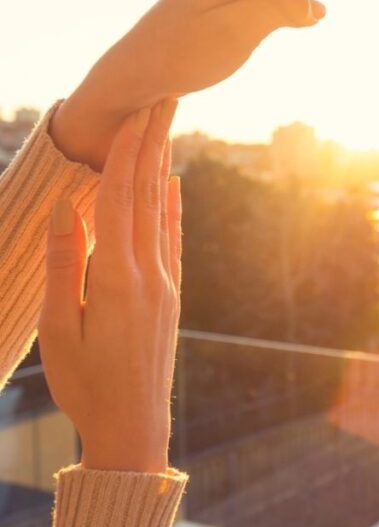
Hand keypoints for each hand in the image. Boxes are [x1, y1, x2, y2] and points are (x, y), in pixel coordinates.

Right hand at [39, 100, 180, 472]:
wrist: (133, 430)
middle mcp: (148, 273)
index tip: (133, 111)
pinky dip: (171, 208)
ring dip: (162, 164)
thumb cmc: (85, 385)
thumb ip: (63, 264)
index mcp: (115, 279)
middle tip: (163, 96)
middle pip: (148, 195)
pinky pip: (171, 240)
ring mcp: (164, 284)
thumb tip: (64, 208)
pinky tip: (172, 185)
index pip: (118, 201)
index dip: (124, 153)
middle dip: (152, 142)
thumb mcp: (59, 328)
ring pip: (161, 212)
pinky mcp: (169, 297)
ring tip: (167, 126)